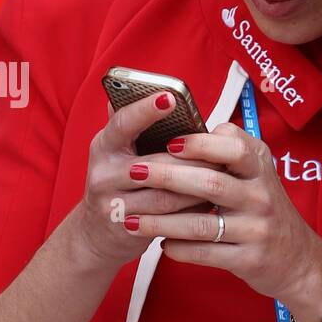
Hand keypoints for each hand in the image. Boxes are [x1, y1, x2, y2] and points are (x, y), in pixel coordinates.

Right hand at [76, 90, 227, 266]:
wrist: (99, 232)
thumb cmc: (122, 181)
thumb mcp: (120, 152)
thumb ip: (135, 126)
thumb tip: (152, 90)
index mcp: (104, 145)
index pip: (123, 123)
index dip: (145, 110)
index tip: (169, 97)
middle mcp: (103, 173)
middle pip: (155, 165)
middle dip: (192, 161)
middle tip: (222, 154)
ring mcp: (112, 203)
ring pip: (165, 196)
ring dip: (197, 189)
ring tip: (221, 179)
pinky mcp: (125, 228)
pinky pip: (166, 219)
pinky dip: (190, 211)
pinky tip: (208, 204)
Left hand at [115, 117, 321, 311]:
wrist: (299, 261)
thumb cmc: (266, 211)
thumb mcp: (260, 174)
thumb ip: (232, 150)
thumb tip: (190, 128)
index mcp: (261, 169)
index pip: (234, 147)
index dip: (200, 144)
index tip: (168, 142)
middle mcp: (262, 196)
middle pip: (211, 183)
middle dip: (168, 176)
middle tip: (134, 172)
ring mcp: (257, 230)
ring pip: (202, 223)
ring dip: (162, 221)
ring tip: (132, 220)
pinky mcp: (250, 260)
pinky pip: (207, 253)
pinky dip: (179, 249)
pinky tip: (161, 245)